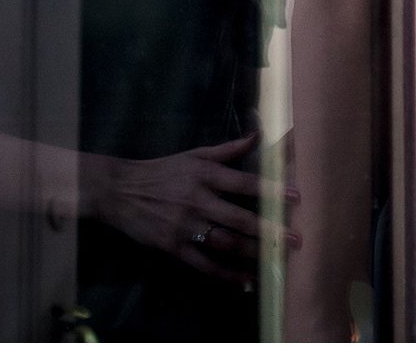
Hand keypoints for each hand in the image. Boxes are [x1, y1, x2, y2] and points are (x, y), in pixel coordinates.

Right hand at [91, 131, 300, 284]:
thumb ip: (228, 149)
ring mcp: (185, 227)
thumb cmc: (163, 171)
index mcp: (205, 175)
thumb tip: (258, 134)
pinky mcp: (173, 247)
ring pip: (225, 243)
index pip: (245, 183)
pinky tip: (245, 281)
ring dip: (253, 253)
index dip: (271, 190)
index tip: (296, 198)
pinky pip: (203, 264)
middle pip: (240, 218)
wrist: (120, 191)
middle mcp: (198, 201)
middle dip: (270, 230)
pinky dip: (225, 274)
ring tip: (276, 260)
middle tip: (295, 240)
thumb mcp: (194, 155)